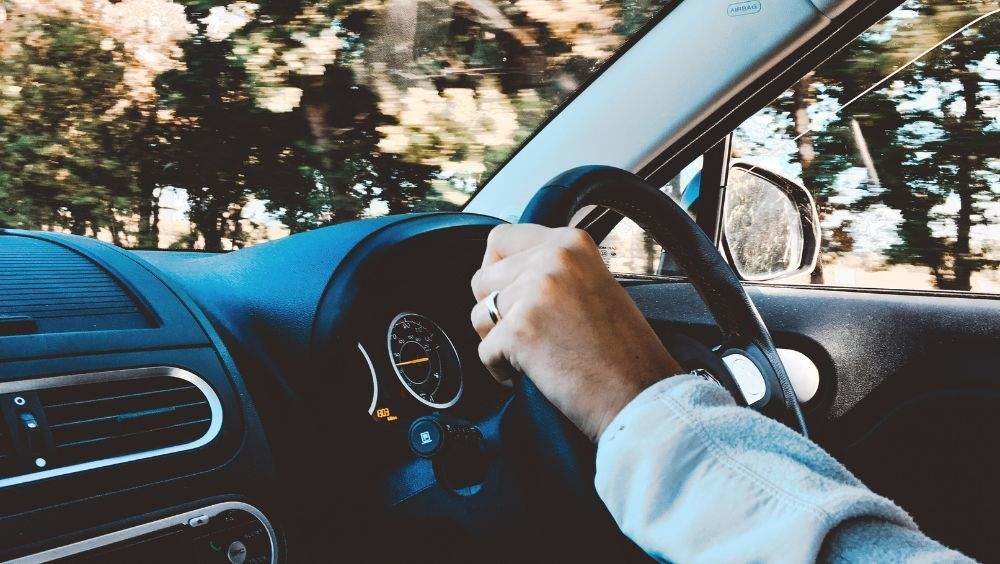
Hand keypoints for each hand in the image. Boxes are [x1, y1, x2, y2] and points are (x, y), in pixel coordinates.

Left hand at [471, 224, 681, 440]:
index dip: (496, 271)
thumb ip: (552, 270)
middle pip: (482, 278)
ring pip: (479, 315)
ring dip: (497, 341)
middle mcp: (553, 258)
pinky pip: (484, 351)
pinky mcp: (520, 330)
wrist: (640, 396)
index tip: (510, 294)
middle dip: (495, 311)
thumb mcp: (593, 285)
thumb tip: (502, 270)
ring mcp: (535, 292)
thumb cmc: (623, 352)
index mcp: (571, 243)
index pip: (500, 238)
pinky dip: (502, 370)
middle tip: (529, 334)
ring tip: (535, 355)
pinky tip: (536, 373)